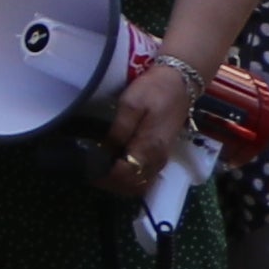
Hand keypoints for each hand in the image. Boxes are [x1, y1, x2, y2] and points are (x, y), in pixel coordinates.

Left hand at [102, 53, 197, 198]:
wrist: (180, 82)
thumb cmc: (153, 90)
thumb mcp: (131, 104)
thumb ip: (118, 130)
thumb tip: (104, 151)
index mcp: (150, 148)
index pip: (126, 175)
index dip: (106, 177)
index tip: (88, 168)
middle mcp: (158, 159)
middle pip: (133, 186)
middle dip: (111, 184)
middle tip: (90, 171)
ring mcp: (161, 158)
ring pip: (140, 184)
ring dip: (120, 183)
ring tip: (100, 170)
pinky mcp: (161, 154)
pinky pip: (145, 176)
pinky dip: (130, 178)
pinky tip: (115, 166)